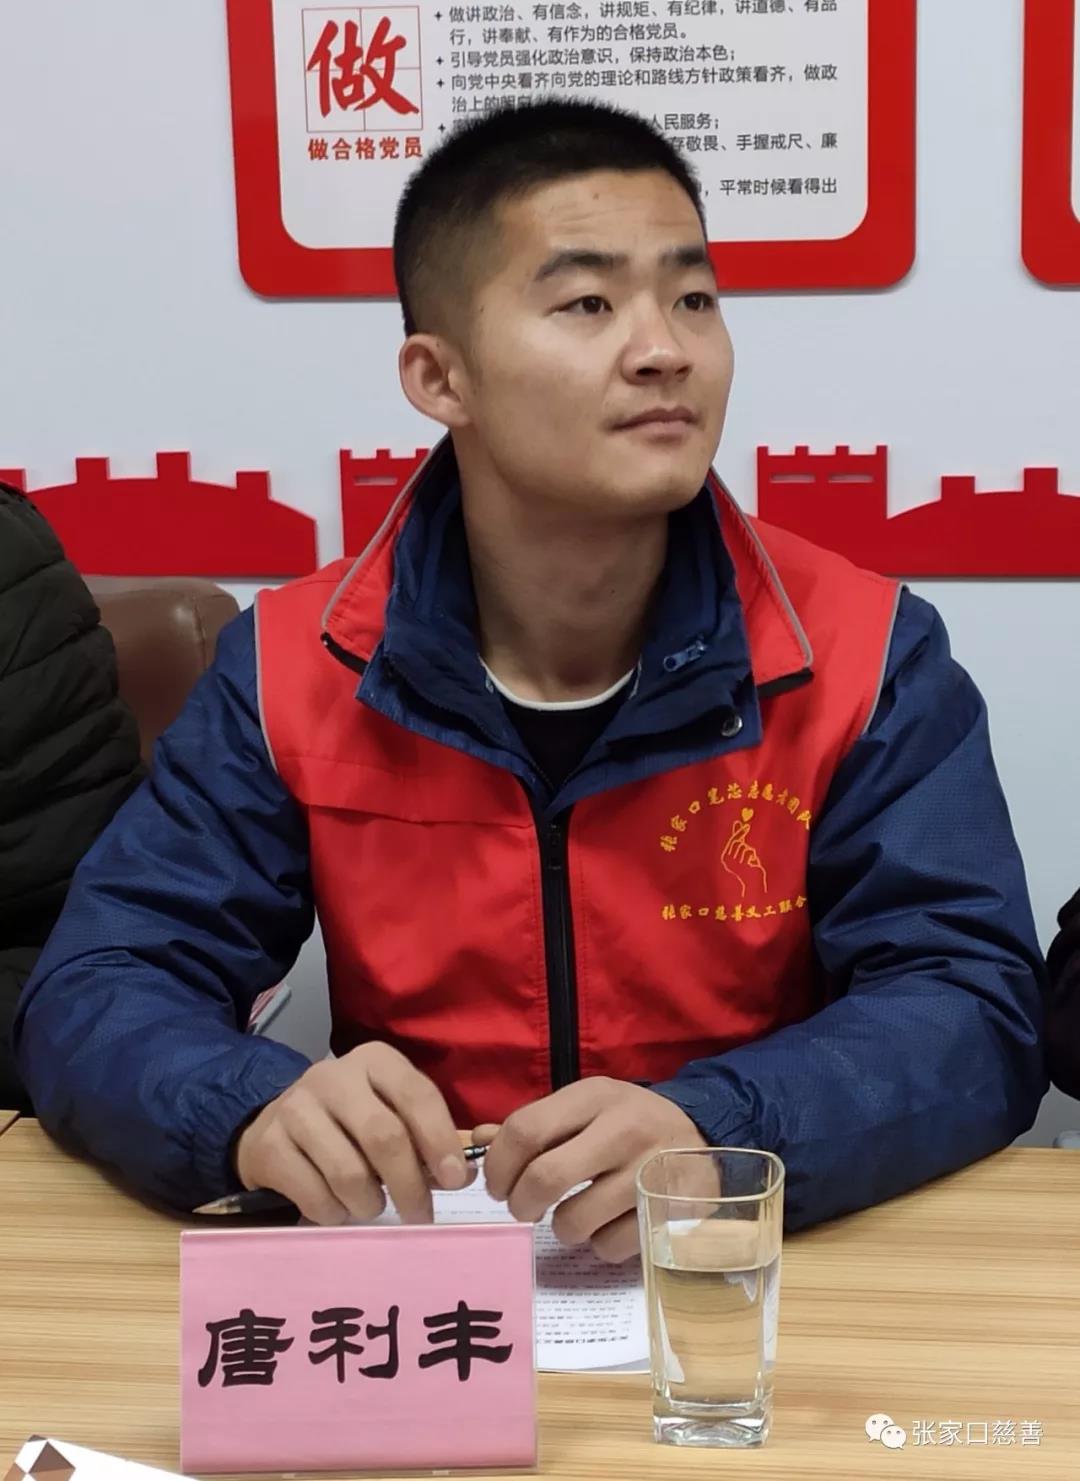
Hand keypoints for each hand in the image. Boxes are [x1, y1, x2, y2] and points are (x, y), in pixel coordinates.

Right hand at [235, 1043, 469, 1225]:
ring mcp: (296, 1108)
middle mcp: (333, 1076)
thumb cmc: (348, 1122)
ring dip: (370, 1203)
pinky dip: (334, 1213)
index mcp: (374, 1061)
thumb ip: (424, 1139)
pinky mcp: (269, 1144)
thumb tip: (462, 1175)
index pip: (416, 1094)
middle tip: (421, 1214)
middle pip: (383, 1135)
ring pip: (349, 1172)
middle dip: (409, 1183)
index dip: (440, 1140)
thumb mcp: (388, 1113)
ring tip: (373, 1208)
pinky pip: (314, 1194)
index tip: (456, 1180)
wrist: (275, 1126)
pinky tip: (338, 1208)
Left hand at [481, 1078, 705, 1262]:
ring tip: (574, 1214)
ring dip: (562, 1227)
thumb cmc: (628, 1123)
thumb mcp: (585, 1109)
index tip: (497, 1185)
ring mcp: (649, 1173)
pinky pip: (608, 1247)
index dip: (498, 1165)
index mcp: (595, 1096)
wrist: (704, 1135)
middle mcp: (624, 1129)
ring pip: (574, 1221)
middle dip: (520, 1203)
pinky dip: (600, 1243)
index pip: (525, 1130)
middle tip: (523, 1209)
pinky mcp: (669, 1213)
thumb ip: (535, 1125)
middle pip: (544, 1177)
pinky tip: (611, 1223)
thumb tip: (478, 1141)